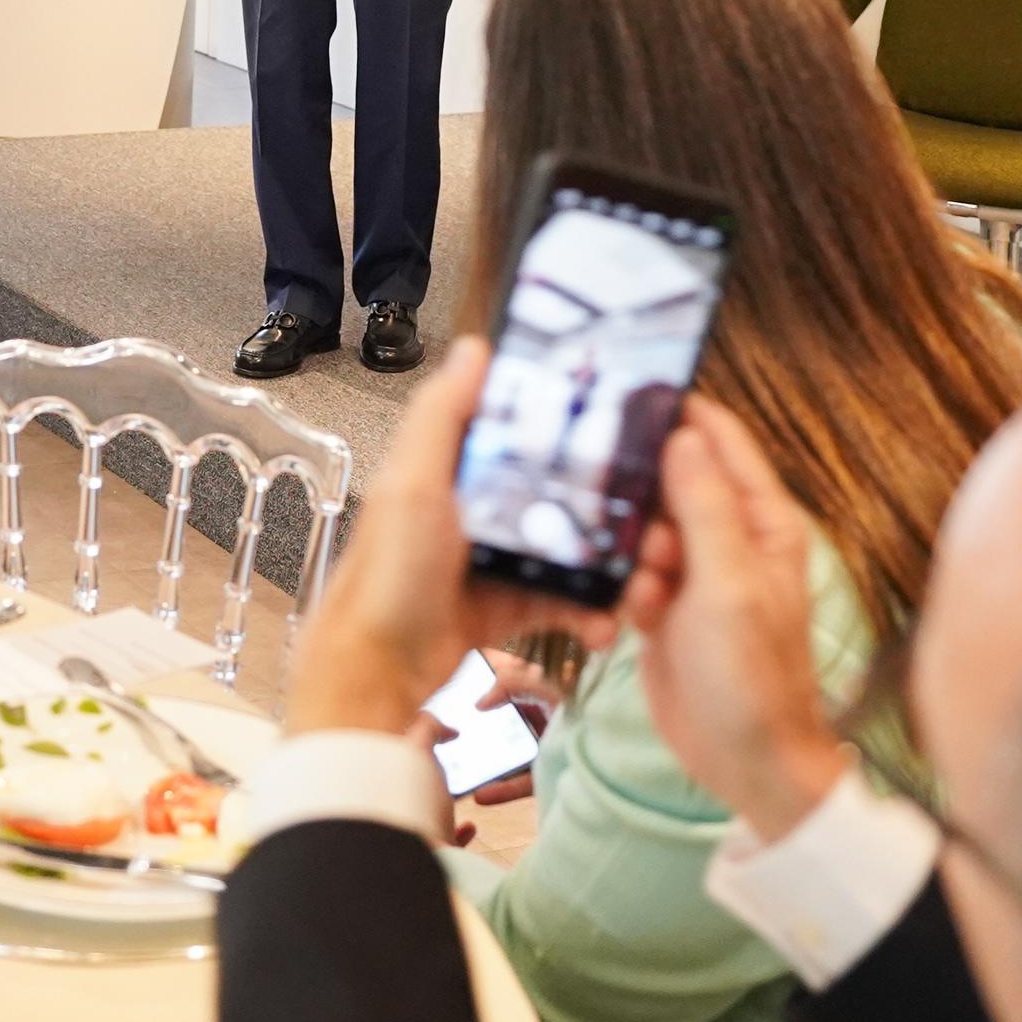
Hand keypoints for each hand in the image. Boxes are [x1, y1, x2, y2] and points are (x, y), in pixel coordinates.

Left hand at [288, 342, 613, 736]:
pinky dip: (584, 611)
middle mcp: (471, 508)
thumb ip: (442, 418)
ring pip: (562, 548)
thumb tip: (474, 349)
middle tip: (644, 511)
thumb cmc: (386, 576)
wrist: (376, 673)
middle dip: (598, 502)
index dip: (559, 425)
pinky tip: (604, 623)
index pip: (511, 429)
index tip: (614, 422)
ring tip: (634, 575)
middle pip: (548, 490)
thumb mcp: (413, 484)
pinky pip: (557, 600)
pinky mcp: (503, 606)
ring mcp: (489, 559)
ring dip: (601, 564)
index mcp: (447, 468)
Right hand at [625, 398, 855, 839]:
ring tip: (645, 591)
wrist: (745, 761)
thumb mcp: (729, 584)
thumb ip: (705, 508)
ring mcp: (695, 573)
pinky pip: (631, 573)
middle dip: (641, 496)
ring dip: (632, 553)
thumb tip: (684, 436)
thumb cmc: (752, 676)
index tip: (624, 396)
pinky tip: (631, 619)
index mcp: (762, 521)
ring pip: (643, 528)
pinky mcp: (664, 607)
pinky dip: (625, 589)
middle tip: (623, 521)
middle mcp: (730, 538)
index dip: (678, 413)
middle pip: (671, 481)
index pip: (720, 440)